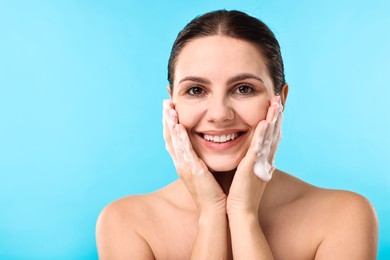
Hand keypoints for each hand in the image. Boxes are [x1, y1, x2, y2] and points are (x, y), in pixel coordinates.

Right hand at [162, 100, 226, 213]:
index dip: (170, 124)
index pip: (174, 139)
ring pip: (174, 140)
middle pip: (170, 137)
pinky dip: (179, 136)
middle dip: (167, 119)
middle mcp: (181, 163)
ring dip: (170, 123)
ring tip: (168, 108)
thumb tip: (206, 150)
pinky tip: (177, 124)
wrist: (214, 210)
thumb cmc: (213, 192)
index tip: (170, 109)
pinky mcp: (192, 169)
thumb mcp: (205, 172)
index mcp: (184, 163)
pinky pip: (183, 149)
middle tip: (165, 102)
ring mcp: (184, 166)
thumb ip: (202, 160)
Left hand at [226, 95, 283, 215]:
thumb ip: (247, 160)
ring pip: (269, 136)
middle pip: (274, 132)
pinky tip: (265, 122)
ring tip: (277, 103)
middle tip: (280, 97)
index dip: (274, 120)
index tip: (275, 105)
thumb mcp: (245, 172)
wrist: (241, 211)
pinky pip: (259, 147)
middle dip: (277, 114)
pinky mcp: (253, 166)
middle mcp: (265, 158)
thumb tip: (245, 152)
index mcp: (262, 158)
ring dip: (274, 119)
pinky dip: (263, 135)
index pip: (270, 135)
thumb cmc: (240, 193)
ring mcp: (260, 161)